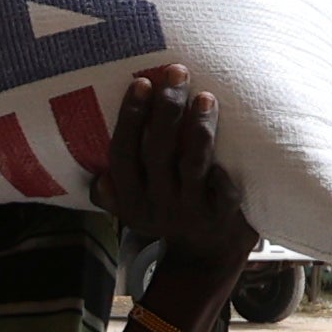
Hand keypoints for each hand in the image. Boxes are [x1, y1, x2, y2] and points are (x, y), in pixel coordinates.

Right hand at [97, 60, 254, 300]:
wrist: (205, 259)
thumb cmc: (169, 218)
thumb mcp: (135, 210)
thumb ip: (115, 192)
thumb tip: (98, 178)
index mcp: (132, 198)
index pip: (123, 153)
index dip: (131, 117)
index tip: (142, 82)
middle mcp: (158, 205)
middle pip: (158, 151)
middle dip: (166, 109)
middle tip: (177, 71)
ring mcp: (191, 212)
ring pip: (192, 164)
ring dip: (198, 128)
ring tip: (205, 97)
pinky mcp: (223, 217)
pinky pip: (224, 191)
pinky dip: (224, 173)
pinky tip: (233, 146)